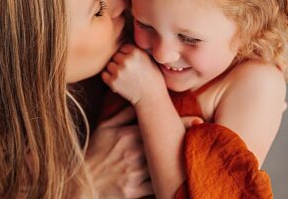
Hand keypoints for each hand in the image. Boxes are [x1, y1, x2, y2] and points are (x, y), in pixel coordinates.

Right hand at [84, 108, 203, 197]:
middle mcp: (134, 153)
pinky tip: (179, 182)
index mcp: (128, 135)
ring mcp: (135, 173)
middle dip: (186, 144)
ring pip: (165, 168)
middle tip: (205, 140)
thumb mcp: (104, 129)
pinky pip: (158, 187)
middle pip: (167, 147)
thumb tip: (135, 98)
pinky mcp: (135, 191)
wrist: (82, 181)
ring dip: (180, 165)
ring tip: (194, 162)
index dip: (182, 123)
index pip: (159, 126)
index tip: (198, 121)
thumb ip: (122, 115)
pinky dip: (168, 184)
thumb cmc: (95, 153)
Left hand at [101, 44, 166, 104]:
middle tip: (129, 71)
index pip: (123, 47)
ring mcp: (118, 71)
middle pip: (115, 55)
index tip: (132, 62)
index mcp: (136, 52)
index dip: (127, 54)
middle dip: (120, 61)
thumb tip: (122, 39)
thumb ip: (136, 50)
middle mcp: (126, 60)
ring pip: (109, 64)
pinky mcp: (113, 81)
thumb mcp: (148, 59)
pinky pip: (104, 74)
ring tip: (125, 76)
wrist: (152, 97)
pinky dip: (109, 77)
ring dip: (114, 69)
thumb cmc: (152, 77)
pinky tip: (119, 81)